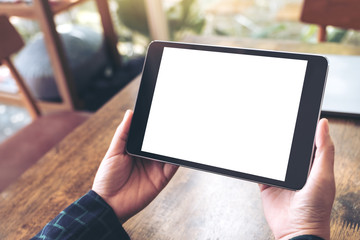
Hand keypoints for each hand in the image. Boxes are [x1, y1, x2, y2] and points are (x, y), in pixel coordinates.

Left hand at [92, 110, 177, 222]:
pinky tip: (179, 150)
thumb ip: (123, 133)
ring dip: (174, 144)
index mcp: (136, 149)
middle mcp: (148, 157)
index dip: (155, 124)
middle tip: (174, 119)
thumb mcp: (113, 152)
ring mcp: (156, 167)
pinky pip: (173, 166)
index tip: (161, 111)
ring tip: (179, 132)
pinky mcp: (162, 178)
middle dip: (167, 132)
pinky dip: (178, 158)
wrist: (109, 204)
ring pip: (168, 152)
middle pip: (160, 142)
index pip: (148, 134)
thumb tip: (130, 113)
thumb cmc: (107, 178)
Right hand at [259, 118, 334, 239]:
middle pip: (286, 148)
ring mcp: (281, 177)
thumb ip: (323, 151)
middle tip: (273, 121)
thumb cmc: (315, 209)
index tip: (295, 114)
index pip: (307, 142)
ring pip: (272, 157)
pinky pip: (259, 171)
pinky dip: (255, 163)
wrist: (296, 231)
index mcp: (313, 165)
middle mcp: (296, 170)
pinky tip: (252, 153)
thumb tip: (323, 125)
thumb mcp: (323, 176)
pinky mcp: (267, 185)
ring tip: (260, 133)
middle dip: (280, 136)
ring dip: (266, 149)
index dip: (302, 128)